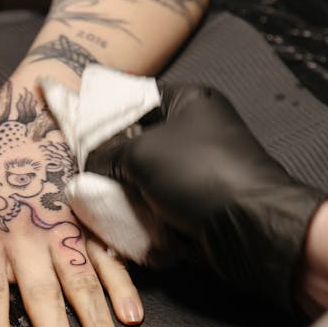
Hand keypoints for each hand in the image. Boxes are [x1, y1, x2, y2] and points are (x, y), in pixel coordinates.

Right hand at [88, 84, 327, 311]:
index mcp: (190, 100)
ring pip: (147, 180)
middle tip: (89, 178)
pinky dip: (148, 218)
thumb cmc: (198, 173)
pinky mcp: (201, 204)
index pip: (137, 100)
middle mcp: (197, 130)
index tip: (79, 139)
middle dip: (114, 164)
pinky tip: (131, 227)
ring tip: (107, 206)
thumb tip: (90, 165)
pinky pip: (162, 207)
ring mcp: (200, 169)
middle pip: (139, 143)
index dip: (106, 117)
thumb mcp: (141, 152)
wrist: (249, 226)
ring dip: (129, 197)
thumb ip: (107, 153)